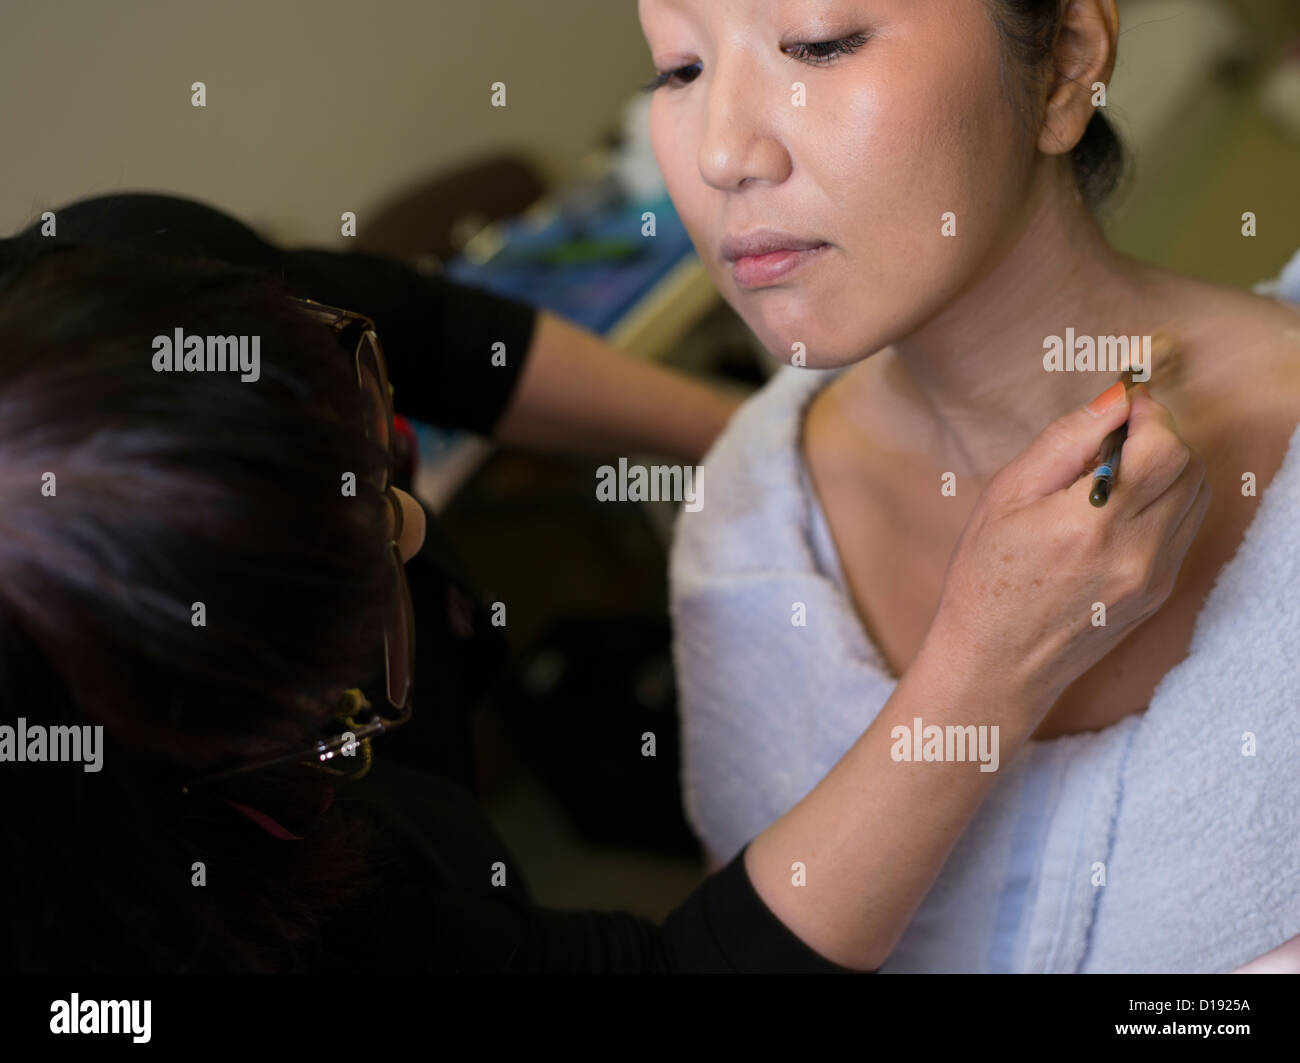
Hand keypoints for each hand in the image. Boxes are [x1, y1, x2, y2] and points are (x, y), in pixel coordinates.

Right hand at [926, 381, 1210, 715]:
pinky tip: (1121, 507)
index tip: (1125, 404)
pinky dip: (1166, 500)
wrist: (996, 662)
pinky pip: (1185, 526)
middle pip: (1188, 466)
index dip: (1149, 413)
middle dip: (1159, 435)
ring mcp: (1154, 577)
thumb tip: (1115, 399)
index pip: (1161, 447)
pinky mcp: (1160, 591)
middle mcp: (1133, 553)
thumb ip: (1065, 441)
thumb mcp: (1006, 496)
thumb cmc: (986, 576)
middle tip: (1117, 433)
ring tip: (1118, 470)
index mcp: (1087, 525)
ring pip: (1196, 494)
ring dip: (1168, 466)